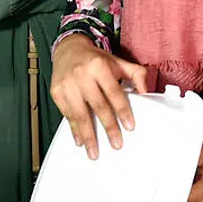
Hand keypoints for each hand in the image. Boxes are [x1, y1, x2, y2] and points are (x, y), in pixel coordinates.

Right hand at [49, 34, 149, 158]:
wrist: (68, 49)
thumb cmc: (95, 59)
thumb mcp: (117, 62)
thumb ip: (136, 74)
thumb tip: (146, 92)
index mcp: (98, 65)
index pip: (113, 92)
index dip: (122, 110)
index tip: (129, 126)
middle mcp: (81, 74)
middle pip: (98, 106)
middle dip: (108, 127)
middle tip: (116, 144)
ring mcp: (67, 84)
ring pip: (80, 114)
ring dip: (88, 135)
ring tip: (94, 151)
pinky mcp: (56, 92)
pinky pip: (67, 115)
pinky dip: (74, 129)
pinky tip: (80, 141)